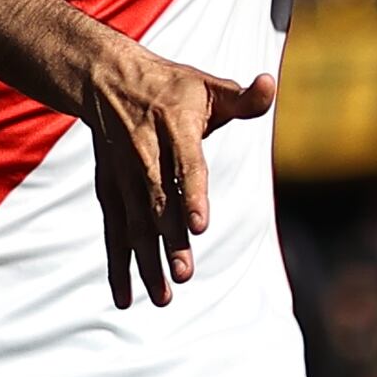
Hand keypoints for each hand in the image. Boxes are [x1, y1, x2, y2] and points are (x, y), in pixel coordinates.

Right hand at [72, 32, 273, 307]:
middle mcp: (144, 153)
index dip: (192, 195)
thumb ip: (243, 98)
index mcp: (173, 126)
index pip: (186, 164)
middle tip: (184, 274)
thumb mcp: (207, 86)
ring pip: (134, 223)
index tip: (200, 226)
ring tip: (163, 297)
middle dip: (169, 240)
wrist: (105, 79)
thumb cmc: (171, 87)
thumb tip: (271, 84)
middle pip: (157, 202)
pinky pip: (113, 230)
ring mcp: (123, 175)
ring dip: (146, 260)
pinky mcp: (110, 190)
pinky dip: (118, 264)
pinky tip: (126, 298)